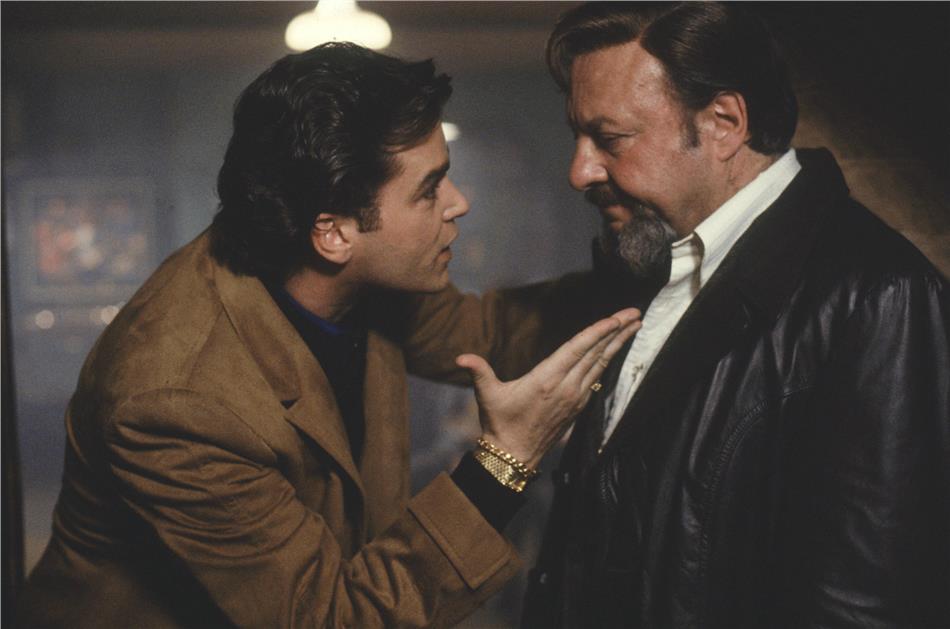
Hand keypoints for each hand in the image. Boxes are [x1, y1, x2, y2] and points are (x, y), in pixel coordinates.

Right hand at [456, 308, 640, 468]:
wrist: (513, 456)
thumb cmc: (499, 423)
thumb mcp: (487, 395)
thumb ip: (478, 371)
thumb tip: (460, 358)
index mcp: (547, 380)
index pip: (578, 349)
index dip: (598, 332)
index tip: (616, 319)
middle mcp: (566, 387)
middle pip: (597, 353)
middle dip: (617, 331)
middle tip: (635, 313)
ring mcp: (575, 398)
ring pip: (601, 365)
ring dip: (618, 344)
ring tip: (634, 326)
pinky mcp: (578, 406)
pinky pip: (597, 378)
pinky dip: (608, 361)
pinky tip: (615, 351)